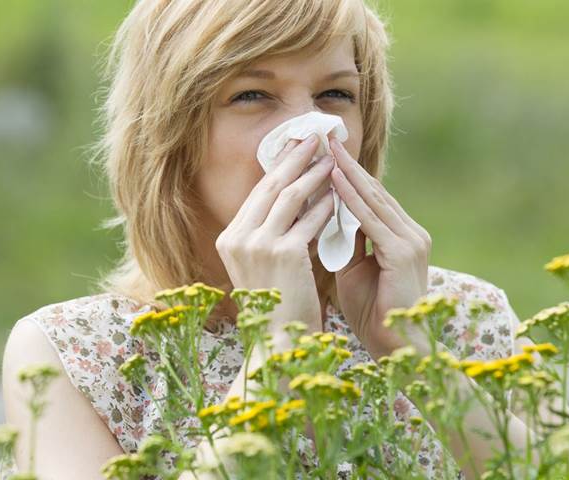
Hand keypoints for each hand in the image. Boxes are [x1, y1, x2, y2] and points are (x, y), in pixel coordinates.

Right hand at [215, 133, 334, 339]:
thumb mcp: (264, 266)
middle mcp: (237, 238)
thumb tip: (296, 200)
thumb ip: (272, 234)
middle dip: (294, 158)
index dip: (278, 168)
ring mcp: (257, 245)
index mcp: (230, 240)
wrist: (277, 344)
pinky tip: (339, 193)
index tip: (295, 149)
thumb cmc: (276, 307)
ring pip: (290, 196)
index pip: (258, 194)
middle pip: (270, 186)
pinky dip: (325, 204)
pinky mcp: (282, 253)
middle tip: (314, 137)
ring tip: (332, 159)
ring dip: (313, 174)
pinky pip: (309, 219)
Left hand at [328, 137, 431, 358]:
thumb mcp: (354, 269)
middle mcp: (410, 232)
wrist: (396, 348)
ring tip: (326, 149)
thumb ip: (346, 242)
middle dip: (347, 165)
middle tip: (324, 138)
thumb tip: (326, 218)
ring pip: (373, 199)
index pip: (371, 198)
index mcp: (400, 236)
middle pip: (373, 191)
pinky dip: (352, 199)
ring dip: (348, 173)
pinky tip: (335, 181)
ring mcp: (410, 240)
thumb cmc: (372, 312)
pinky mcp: (403, 252)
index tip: (325, 154)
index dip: (348, 175)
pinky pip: (371, 220)